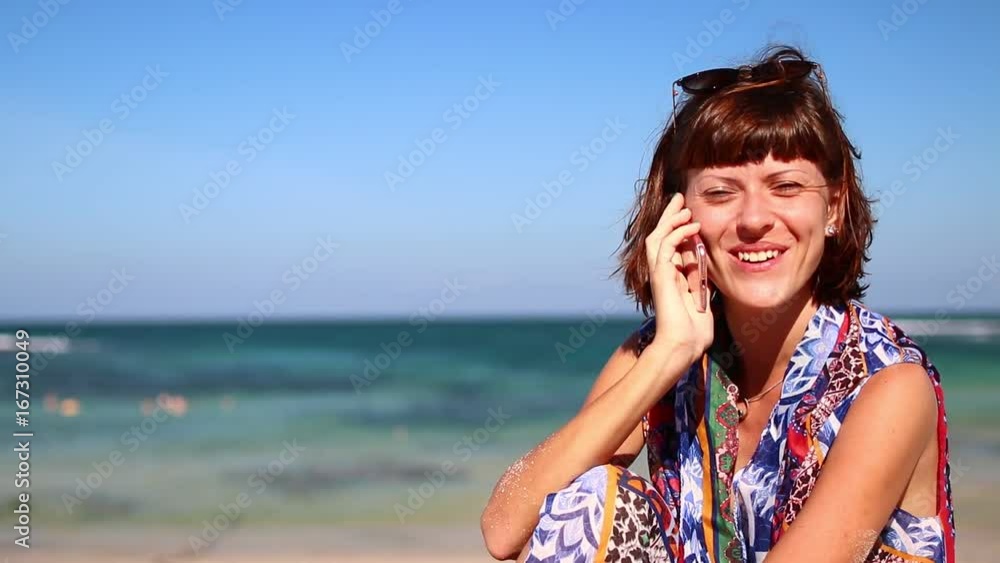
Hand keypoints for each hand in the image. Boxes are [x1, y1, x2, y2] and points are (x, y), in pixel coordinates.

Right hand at [644, 192, 713, 364]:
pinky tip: (692, 226)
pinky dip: (676, 232)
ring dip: (671, 220)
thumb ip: (702, 285)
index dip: (678, 228)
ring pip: (657, 237)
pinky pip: (664, 246)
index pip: (671, 246)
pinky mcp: (661, 276)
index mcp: (672, 278)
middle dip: (669, 216)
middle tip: (680, 199)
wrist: (683, 346)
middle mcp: (663, 274)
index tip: (690, 215)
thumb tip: (708, 271)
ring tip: (684, 208)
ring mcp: (659, 274)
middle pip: (659, 236)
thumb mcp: (703, 300)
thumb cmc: (694, 332)